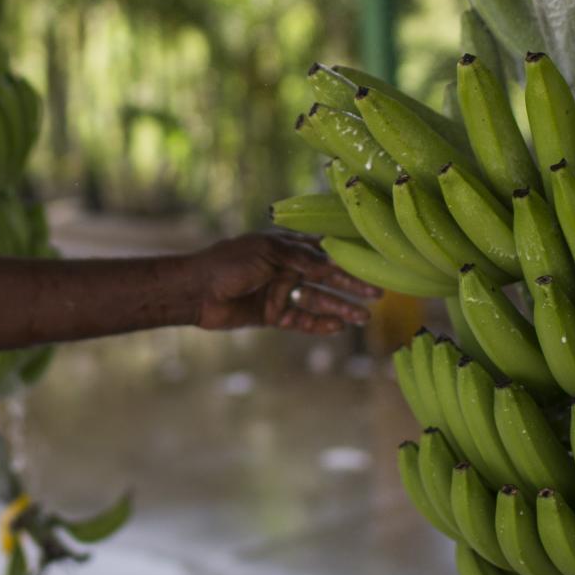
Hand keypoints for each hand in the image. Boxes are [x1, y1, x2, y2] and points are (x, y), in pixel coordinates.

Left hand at [186, 233, 382, 334]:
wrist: (196, 291)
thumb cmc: (228, 263)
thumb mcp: (266, 251)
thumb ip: (300, 257)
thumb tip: (332, 263)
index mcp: (286, 246)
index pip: (323, 249)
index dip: (347, 255)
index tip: (373, 260)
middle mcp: (287, 269)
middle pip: (327, 278)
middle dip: (351, 285)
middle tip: (378, 293)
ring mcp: (281, 292)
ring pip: (318, 301)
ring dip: (340, 308)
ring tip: (364, 317)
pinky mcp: (273, 315)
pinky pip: (302, 320)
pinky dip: (319, 324)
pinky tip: (337, 327)